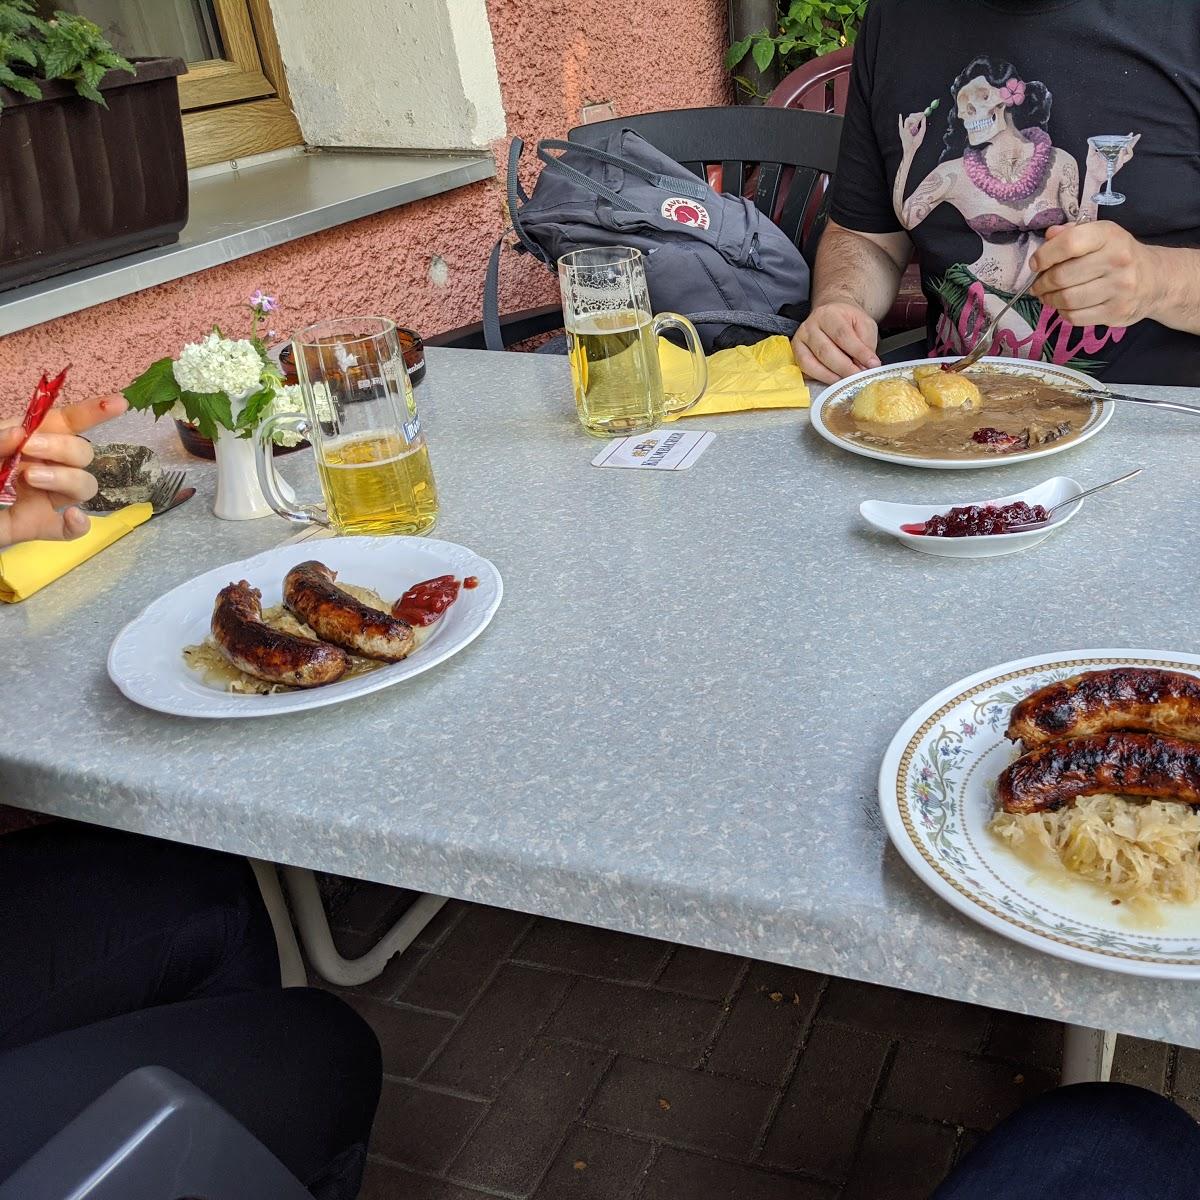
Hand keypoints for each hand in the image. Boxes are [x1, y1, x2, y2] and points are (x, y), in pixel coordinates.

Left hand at [0, 393, 126, 547]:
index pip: (66, 422)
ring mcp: (44, 499)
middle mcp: (44, 467)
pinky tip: (70, 517)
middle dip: (62, 448)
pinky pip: (74, 529)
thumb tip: (24, 432)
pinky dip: (78, 524)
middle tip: (27, 452)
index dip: (93, 411)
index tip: (119, 404)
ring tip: (28, 481)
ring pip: (84, 486)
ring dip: (65, 479)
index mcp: (27, 441)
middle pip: (83, 453)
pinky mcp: (40, 528)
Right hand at [792, 303, 880, 383]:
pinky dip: (819, 377)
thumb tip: (866, 366)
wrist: (831, 314)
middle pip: (825, 351)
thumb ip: (866, 344)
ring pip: (812, 362)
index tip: (872, 364)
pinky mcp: (796, 352)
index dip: (858, 352)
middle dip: (844, 368)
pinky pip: (805, 369)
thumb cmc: (848, 321)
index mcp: (829, 314)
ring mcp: (800, 339)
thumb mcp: (864, 325)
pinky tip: (833, 380)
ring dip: (831, 376)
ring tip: (847, 381)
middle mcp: (810, 325)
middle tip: (858, 377)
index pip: (843, 335)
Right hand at [898, 111, 926, 156]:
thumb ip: (923, 125)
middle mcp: (908, 127)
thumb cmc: (915, 144)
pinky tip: (900, 115)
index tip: (922, 113)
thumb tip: (924, 117)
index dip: (919, 115)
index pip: (915, 118)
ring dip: (913, 120)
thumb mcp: (921, 133)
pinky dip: (900, 120)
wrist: (911, 149)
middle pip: (911, 117)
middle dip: (916, 115)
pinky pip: (900, 125)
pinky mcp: (902, 132)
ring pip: (907, 119)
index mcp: (913, 127)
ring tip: (916, 124)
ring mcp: (904, 129)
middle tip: (921, 115)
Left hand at [1030, 221, 1159, 328]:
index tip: (1035, 264)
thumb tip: (1048, 237)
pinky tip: (1064, 306)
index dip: (1044, 256)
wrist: (1155, 280)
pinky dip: (1062, 313)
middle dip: (1041, 283)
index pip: (1069, 243)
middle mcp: (1117, 260)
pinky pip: (1075, 317)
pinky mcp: (1116, 312)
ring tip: (1047, 296)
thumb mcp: (1100, 236)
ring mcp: (1119, 288)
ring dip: (1049, 300)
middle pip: (1062, 277)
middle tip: (1037, 286)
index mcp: (1109, 236)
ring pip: (1067, 299)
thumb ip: (1071, 233)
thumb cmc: (1118, 255)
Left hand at [1085, 132, 1138, 184]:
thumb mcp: (1091, 155)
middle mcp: (1117, 156)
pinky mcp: (1116, 168)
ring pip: (1127, 155)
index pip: (1122, 144)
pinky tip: (1120, 152)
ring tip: (1126, 145)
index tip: (1131, 134)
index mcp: (1112, 151)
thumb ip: (1092, 148)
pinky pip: (1121, 162)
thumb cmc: (1092, 165)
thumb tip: (1091, 140)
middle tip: (1137, 136)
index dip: (1127, 139)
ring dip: (1128, 149)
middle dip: (1133, 142)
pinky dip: (1121, 157)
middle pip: (1128, 148)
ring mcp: (1117, 162)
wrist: (1092, 175)